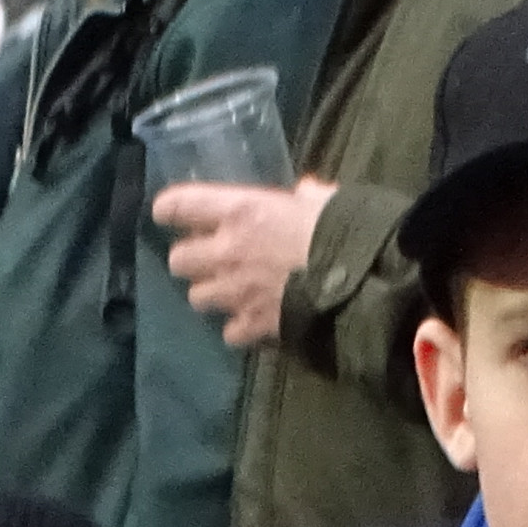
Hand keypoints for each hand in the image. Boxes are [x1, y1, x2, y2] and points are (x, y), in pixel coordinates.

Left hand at [158, 177, 334, 350]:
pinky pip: (229, 332)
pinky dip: (238, 329)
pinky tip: (252, 322)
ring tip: (231, 292)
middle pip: (179, 260)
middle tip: (211, 259)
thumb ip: (307, 197)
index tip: (168, 214)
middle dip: (191, 260)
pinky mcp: (251, 325)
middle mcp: (226, 251)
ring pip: (197, 298)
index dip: (169, 210)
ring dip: (211, 294)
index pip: (180, 206)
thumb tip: (305, 194)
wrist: (359, 283)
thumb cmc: (341, 230)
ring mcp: (235, 292)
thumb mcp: (323, 201)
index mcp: (239, 212)